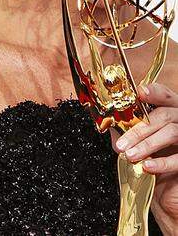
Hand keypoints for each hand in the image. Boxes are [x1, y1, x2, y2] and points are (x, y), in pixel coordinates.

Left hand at [110, 83, 177, 227]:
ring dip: (147, 144)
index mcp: (170, 111)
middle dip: (140, 128)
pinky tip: (147, 166)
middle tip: (122, 143)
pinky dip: (162, 162)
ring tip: (130, 155)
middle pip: (164, 115)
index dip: (154, 91)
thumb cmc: (153, 160)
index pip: (165, 95)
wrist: (167, 191)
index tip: (140, 93)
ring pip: (171, 132)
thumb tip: (111, 125)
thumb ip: (128, 131)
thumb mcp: (139, 143)